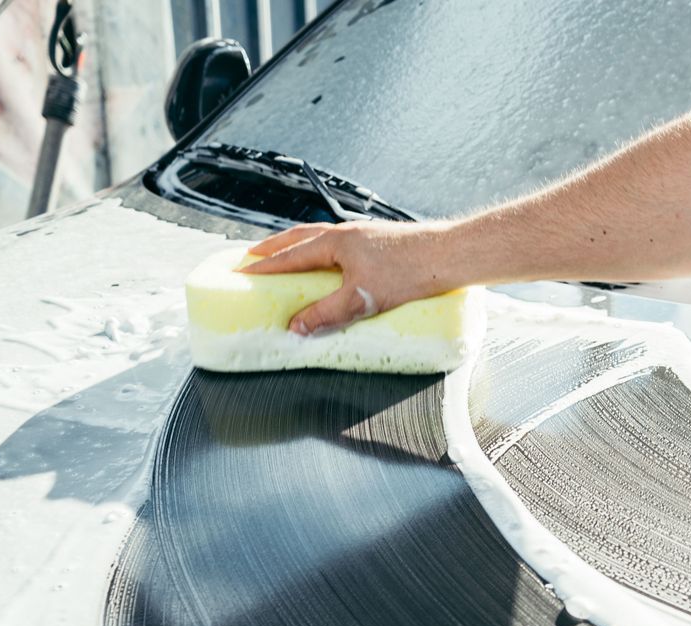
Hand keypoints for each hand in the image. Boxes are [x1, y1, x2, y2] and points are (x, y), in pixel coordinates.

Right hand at [239, 220, 450, 334]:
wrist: (450, 257)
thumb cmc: (411, 271)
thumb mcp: (363, 298)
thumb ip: (328, 313)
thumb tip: (297, 327)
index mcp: (335, 241)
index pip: (289, 255)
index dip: (263, 266)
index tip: (241, 274)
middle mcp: (346, 233)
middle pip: (300, 238)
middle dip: (274, 249)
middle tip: (252, 257)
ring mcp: (363, 236)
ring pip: (320, 239)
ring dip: (299, 249)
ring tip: (286, 260)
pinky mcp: (380, 244)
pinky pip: (340, 247)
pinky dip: (325, 255)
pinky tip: (331, 267)